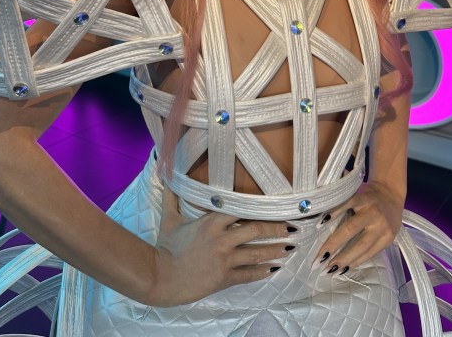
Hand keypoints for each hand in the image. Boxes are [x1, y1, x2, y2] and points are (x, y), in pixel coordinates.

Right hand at [148, 186, 289, 306]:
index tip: (275, 205)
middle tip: (291, 226)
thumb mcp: (169, 218)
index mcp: (211, 222)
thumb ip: (172, 196)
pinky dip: (262, 271)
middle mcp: (221, 239)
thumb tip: (166, 172)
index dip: (260, 207)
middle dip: (276, 228)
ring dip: (275, 250)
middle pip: (256, 230)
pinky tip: (273, 269)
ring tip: (289, 247)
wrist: (160, 277)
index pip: (242, 210)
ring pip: (256, 253)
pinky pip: (247, 274)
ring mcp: (224, 260)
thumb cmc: (165, 246)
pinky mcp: (224, 278)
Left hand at [315, 180, 403, 274]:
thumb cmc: (368, 195)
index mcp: (365, 198)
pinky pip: (370, 253)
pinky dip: (356, 262)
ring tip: (330, 270)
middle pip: (352, 229)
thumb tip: (321, 220)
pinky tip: (345, 269)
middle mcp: (374, 213)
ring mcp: (383, 228)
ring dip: (345, 259)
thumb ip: (344, 202)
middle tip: (319, 259)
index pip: (347, 204)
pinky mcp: (388, 239)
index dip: (334, 212)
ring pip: (362, 246)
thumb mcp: (357, 192)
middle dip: (335, 244)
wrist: (392, 195)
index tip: (319, 224)